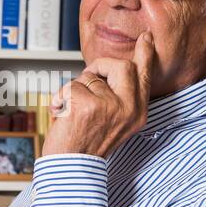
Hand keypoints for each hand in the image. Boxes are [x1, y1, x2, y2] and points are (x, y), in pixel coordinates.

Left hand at [42, 31, 154, 157]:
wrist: (72, 168)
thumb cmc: (87, 145)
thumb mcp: (115, 122)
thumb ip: (120, 96)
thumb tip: (113, 69)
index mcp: (137, 113)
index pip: (144, 76)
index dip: (145, 54)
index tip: (145, 38)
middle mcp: (129, 109)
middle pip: (121, 66)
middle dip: (100, 67)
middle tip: (87, 81)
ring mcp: (110, 106)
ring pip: (90, 77)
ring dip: (75, 91)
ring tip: (73, 113)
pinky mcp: (88, 106)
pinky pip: (71, 86)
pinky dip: (60, 98)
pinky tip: (62, 115)